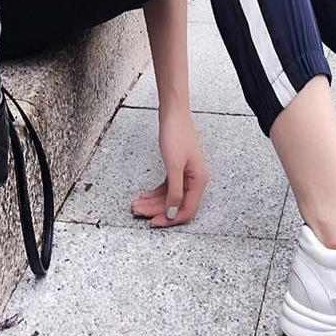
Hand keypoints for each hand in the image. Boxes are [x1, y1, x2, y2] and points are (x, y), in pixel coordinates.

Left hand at [130, 106, 209, 226]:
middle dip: (156, 210)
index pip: (186, 210)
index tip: (153, 222)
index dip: (170, 219)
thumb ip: (175, 192)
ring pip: (169, 197)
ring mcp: (186, 174)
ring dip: (153, 202)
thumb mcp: (174, 166)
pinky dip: (155, 193)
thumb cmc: (176, 135)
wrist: (173, 113)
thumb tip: (173, 213)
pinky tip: (143, 195)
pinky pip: (167, 187)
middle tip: (138, 211)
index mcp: (199, 181)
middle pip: (176, 205)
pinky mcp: (177, 169)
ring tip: (136, 204)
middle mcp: (195, 180)